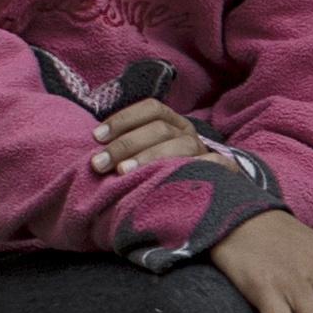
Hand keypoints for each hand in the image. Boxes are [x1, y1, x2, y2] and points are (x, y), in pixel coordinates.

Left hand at [93, 98, 207, 179]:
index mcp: (173, 123)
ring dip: (149, 157)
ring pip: (180, 146)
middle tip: (99, 164)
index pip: (151, 109)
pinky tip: (163, 181)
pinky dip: (190, 168)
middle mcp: (189, 134)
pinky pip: (210, 165)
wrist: (200, 203)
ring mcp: (203, 153)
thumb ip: (128, 146)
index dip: (123, 119)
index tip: (97, 136)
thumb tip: (95, 141)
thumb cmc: (158, 175)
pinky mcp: (218, 172)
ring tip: (123, 173)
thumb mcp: (145, 154)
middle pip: (159, 129)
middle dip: (126, 144)